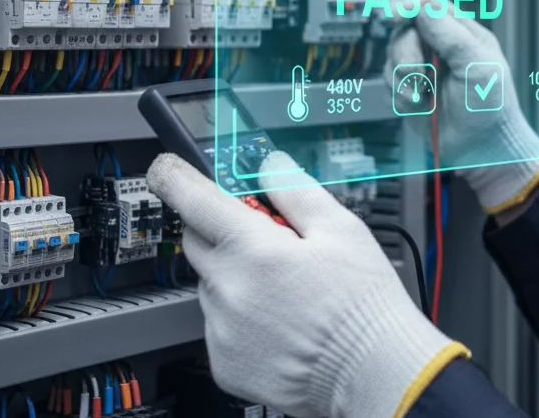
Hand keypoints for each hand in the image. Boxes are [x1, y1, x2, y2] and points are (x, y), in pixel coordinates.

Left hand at [147, 152, 467, 417]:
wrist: (370, 373)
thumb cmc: (361, 303)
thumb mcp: (342, 229)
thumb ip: (296, 190)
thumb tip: (270, 166)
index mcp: (254, 250)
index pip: (195, 200)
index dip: (175, 177)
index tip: (167, 168)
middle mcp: (228, 290)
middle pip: (198, 239)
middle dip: (222, 228)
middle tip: (268, 236)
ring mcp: (222, 330)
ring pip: (212, 283)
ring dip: (235, 274)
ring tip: (285, 287)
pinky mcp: (224, 362)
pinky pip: (218, 323)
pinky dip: (239, 314)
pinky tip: (278, 317)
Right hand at [386, 0, 538, 213]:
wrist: (482, 149)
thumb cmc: (491, 106)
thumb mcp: (478, 66)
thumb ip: (451, 36)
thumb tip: (423, 6)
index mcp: (462, 33)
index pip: (430, 6)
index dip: (409, 7)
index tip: (393, 14)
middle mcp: (439, 47)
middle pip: (405, 31)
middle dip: (406, 54)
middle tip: (419, 76)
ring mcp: (424, 68)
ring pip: (393, 56)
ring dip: (403, 78)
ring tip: (421, 97)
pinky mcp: (410, 90)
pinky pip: (389, 82)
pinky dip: (400, 95)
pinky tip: (418, 106)